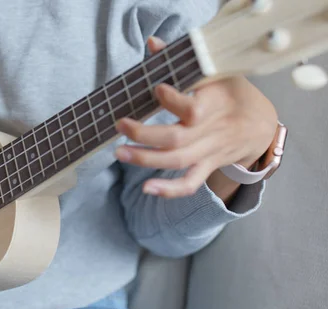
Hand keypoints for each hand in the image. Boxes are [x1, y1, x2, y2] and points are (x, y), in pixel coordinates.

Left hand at [114, 36, 277, 198]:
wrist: (261, 123)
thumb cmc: (232, 92)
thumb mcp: (214, 71)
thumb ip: (180, 59)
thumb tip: (152, 43)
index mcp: (214, 103)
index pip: (193, 107)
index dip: (174, 100)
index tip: (156, 88)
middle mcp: (211, 130)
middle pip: (177, 139)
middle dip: (145, 135)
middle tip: (120, 124)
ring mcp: (209, 151)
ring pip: (178, 161)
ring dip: (147, 160)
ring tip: (120, 153)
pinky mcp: (207, 166)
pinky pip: (191, 183)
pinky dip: (170, 190)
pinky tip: (147, 190)